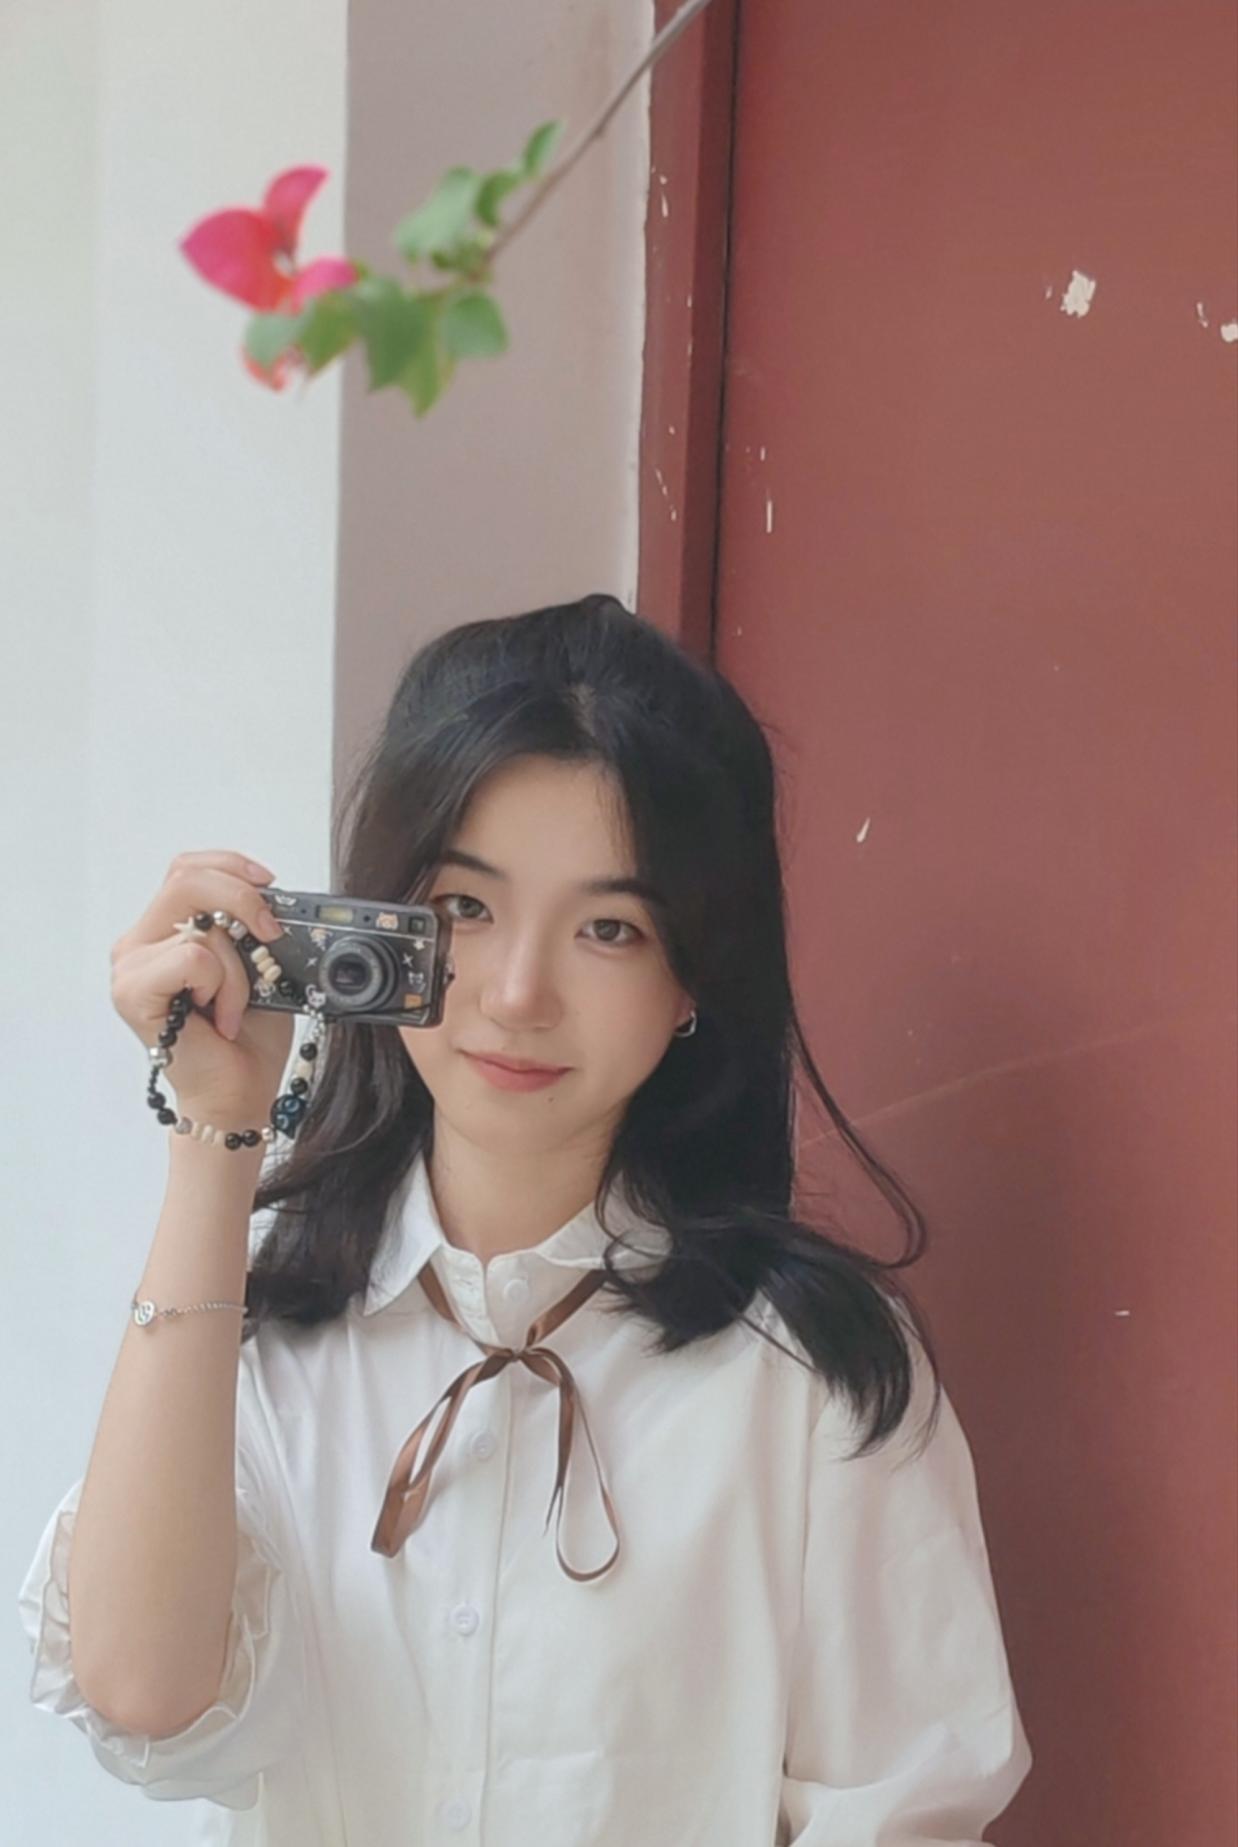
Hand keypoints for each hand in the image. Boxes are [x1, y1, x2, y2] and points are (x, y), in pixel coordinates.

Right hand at [110, 849, 295, 1127]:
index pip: (187, 869)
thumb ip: (250, 926)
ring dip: (239, 970)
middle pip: (186, 879)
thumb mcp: (259, 965)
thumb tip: (274, 897)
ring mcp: (130, 967)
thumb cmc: (247, 1035)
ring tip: (233, 1008)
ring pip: (201, 929)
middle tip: (270, 933)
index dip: (231, 865)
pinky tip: (217, 1018)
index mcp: (164, 931)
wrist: (239, 1091)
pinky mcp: (132, 992)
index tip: (270, 883)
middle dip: (242, 898)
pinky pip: (193, 958)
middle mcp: (139, 944)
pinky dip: (222, 986)